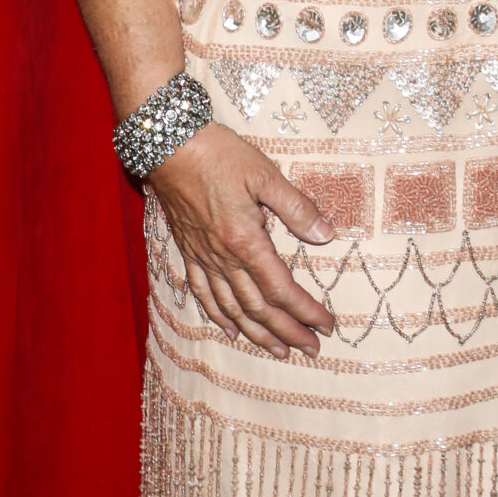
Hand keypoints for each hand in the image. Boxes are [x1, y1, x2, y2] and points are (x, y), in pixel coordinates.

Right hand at [149, 121, 338, 358]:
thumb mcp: (266, 175)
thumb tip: (326, 235)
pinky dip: (218, 316)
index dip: (305, 311)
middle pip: (258, 308)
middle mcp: (223, 258)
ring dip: (257, 334)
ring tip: (279, 351)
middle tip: (312, 349)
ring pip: (231, 309)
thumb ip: (297, 207)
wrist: (171, 145)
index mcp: (245, 241)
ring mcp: (203, 258)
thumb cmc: (221, 155)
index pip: (281, 289)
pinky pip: (203, 294)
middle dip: (287, 332)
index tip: (326, 324)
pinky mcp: (188, 251)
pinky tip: (231, 330)